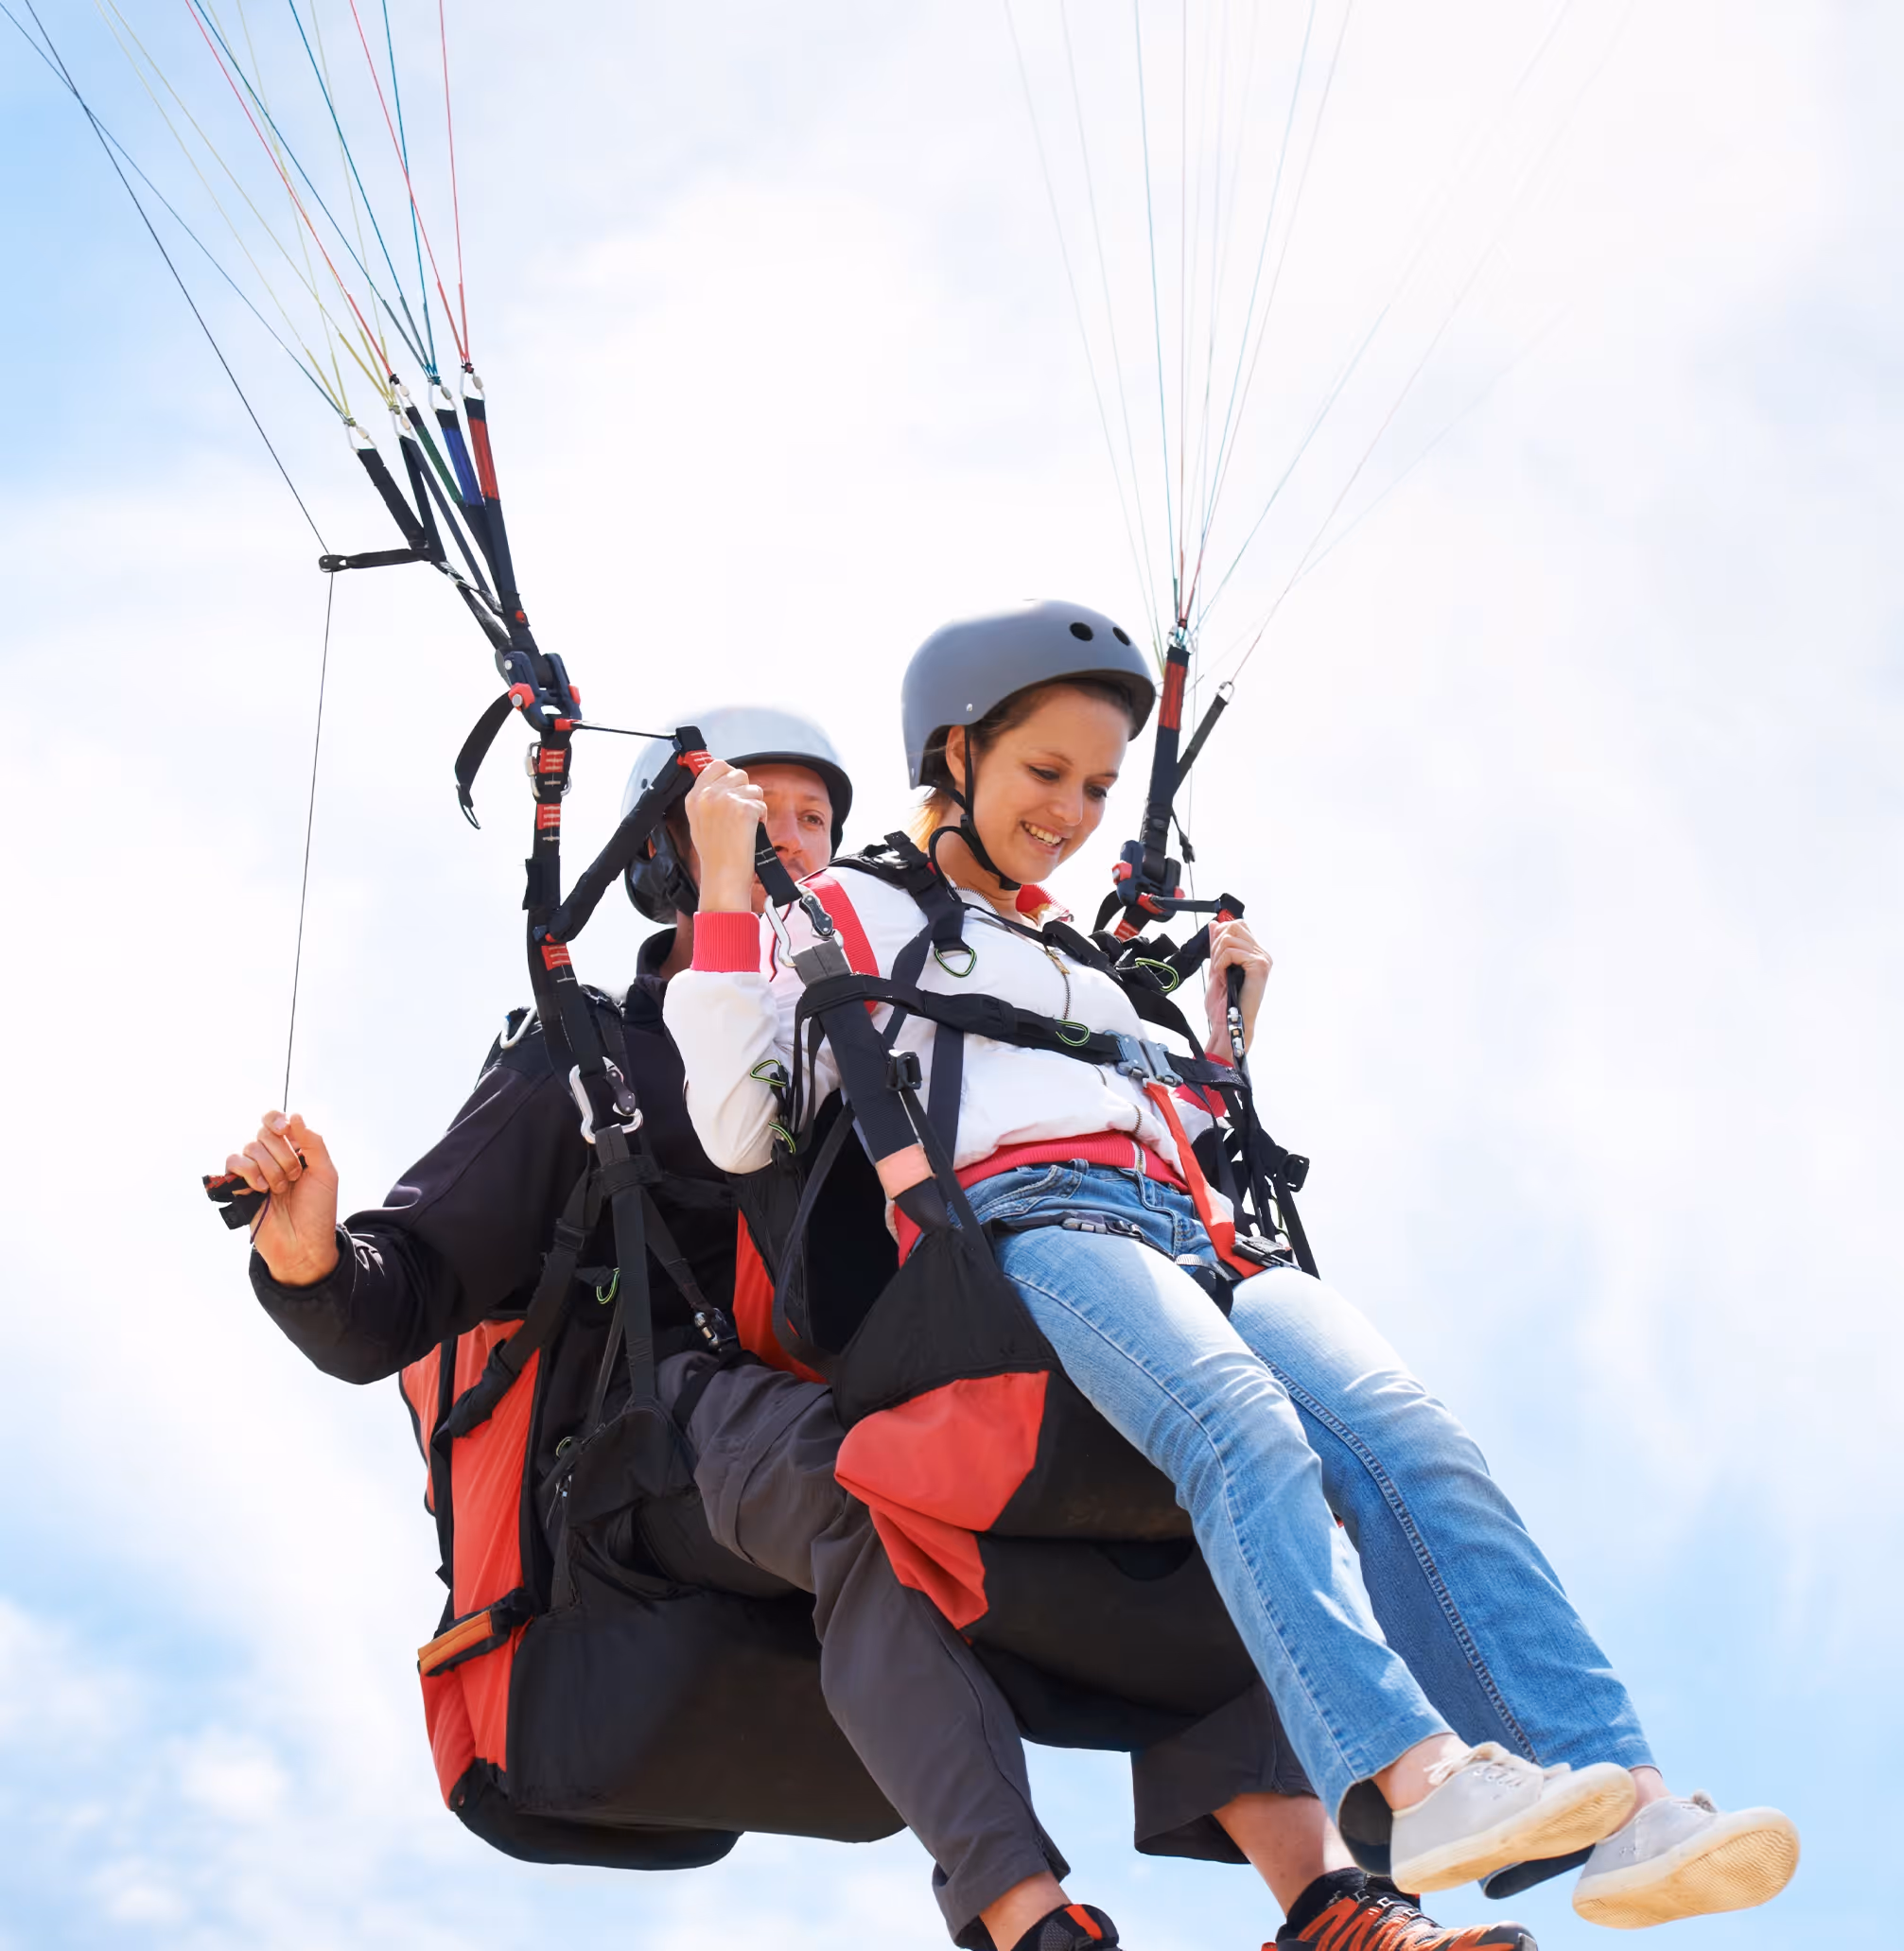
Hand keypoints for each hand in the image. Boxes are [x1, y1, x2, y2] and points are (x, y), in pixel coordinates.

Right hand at [224, 1110, 339, 1285]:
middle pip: (264, 1133)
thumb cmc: (318, 1211)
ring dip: (270, 1168)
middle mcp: (272, 1158)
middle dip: (283, 1155)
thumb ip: (313, 1143)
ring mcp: (254, 1172)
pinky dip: (248, 1172)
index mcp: (294, 1150)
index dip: (275, 1120)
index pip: (275, 1121)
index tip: (284, 1130)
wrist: (303, 1244)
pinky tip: (262, 1189)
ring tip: (281, 1189)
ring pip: (250, 1148)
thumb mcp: (325, 1173)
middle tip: (295, 1177)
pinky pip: (233, 1163)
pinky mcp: (238, 1187)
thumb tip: (295, 1116)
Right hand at [684, 758, 765, 912]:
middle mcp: (708, 795)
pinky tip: (751, 832)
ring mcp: (725, 800)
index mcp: (694, 797)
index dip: (729, 774)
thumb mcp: (699, 821)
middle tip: (739, 814)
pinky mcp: (743, 809)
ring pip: (754, 789)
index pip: (716, 765)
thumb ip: (708, 799)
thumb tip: (724, 782)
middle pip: (738, 773)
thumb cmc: (715, 855)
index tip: (733, 785)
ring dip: (754, 805)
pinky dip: (761, 819)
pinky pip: (762, 805)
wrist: (722, 876)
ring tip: (744, 826)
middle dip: (744, 791)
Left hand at [1203, 916, 1271, 1057]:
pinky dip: (1221, 962)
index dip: (1221, 934)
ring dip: (1218, 956)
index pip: (1238, 925)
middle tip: (1217, 965)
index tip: (1215, 956)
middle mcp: (1262, 955)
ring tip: (1220, 973)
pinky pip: (1232, 951)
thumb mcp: (1217, 967)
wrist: (1227, 1023)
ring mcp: (1263, 960)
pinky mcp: (1259, 966)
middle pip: (1235, 926)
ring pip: (1230, 938)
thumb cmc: (1223, 1003)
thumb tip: (1215, 924)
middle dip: (1218, 943)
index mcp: (1255, 954)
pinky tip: (1223, 975)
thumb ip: (1217, 946)